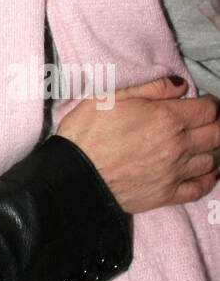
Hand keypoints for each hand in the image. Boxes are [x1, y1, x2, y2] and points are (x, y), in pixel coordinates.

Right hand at [57, 76, 219, 212]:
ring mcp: (174, 173)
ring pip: (212, 160)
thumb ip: (151, 87)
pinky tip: (207, 171)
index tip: (202, 101)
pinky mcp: (167, 195)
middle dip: (216, 124)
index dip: (209, 102)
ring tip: (205, 142)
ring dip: (214, 149)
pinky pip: (200, 188)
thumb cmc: (87, 131)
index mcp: (166, 119)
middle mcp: (177, 147)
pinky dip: (209, 178)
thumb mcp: (112, 95)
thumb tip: (181, 85)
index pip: (208, 110)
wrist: (74, 175)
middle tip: (206, 120)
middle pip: (216, 135)